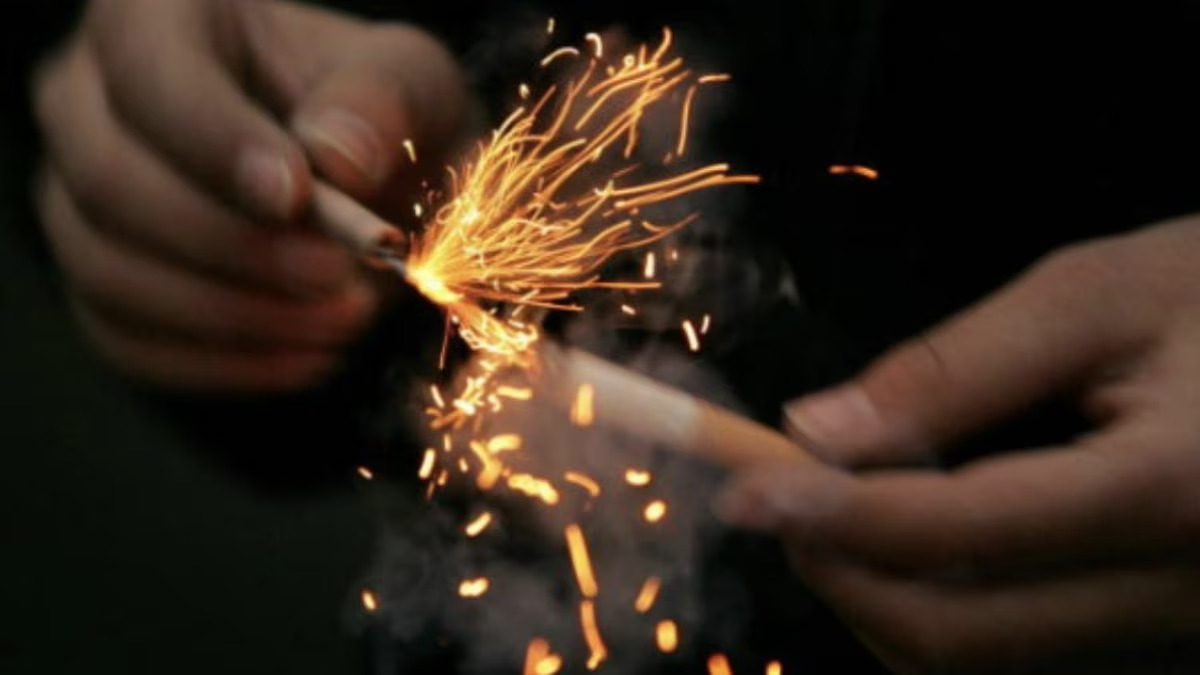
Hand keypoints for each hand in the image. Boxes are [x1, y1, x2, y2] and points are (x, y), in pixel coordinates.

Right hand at [33, 0, 466, 390]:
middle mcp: (90, 104)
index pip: (150, 71)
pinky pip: (128, 342)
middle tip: (338, 275)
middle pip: (111, 183)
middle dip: (235, 245)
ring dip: (235, 315)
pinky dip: (223, 363)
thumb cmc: (381, 119)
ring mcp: (80, 201)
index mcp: (159, 20)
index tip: (294, 197)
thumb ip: (382, 100)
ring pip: (110, 272)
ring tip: (343, 320)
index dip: (214, 140)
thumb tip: (334, 156)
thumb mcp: (410, 83)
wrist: (376, 187)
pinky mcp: (102, 287)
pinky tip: (306, 357)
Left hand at [717, 218, 1199, 672]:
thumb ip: (953, 370)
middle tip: (778, 496)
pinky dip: (949, 604)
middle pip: (956, 638)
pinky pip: (1031, 650)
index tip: (739, 486)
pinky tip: (926, 535)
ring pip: (985, 661)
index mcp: (1170, 494)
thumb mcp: (1097, 297)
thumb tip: (814, 432)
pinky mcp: (1171, 639)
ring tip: (843, 505)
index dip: (827, 512)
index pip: (951, 533)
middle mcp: (1182, 599)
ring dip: (884, 595)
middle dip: (841, 571)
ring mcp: (1181, 637)